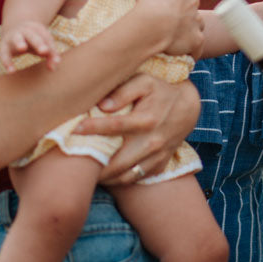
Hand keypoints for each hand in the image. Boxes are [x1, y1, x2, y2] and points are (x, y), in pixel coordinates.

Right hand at [0, 21, 58, 70]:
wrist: (14, 29)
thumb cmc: (33, 40)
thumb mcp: (42, 45)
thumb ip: (50, 56)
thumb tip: (53, 69)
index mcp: (37, 29)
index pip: (47, 39)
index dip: (52, 49)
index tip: (57, 61)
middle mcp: (25, 31)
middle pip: (33, 36)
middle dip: (39, 43)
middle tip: (45, 51)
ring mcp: (13, 37)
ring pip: (17, 38)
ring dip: (20, 42)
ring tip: (22, 48)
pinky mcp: (4, 46)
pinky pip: (4, 54)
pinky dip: (7, 62)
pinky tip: (11, 71)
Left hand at [76, 75, 201, 185]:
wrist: (188, 107)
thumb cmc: (160, 90)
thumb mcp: (145, 82)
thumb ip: (124, 91)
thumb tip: (103, 105)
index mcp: (146, 119)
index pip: (114, 126)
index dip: (92, 129)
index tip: (74, 130)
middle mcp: (151, 141)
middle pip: (117, 163)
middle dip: (94, 168)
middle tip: (74, 166)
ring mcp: (157, 156)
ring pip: (126, 176)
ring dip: (106, 178)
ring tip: (87, 174)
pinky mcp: (160, 164)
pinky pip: (137, 178)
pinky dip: (121, 179)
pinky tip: (107, 175)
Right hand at [134, 0, 202, 56]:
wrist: (156, 22)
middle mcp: (192, 0)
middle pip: (190, 1)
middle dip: (182, 5)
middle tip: (167, 12)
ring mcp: (195, 20)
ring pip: (195, 20)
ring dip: (188, 24)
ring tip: (175, 30)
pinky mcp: (195, 40)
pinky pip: (197, 43)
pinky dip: (192, 45)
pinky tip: (186, 49)